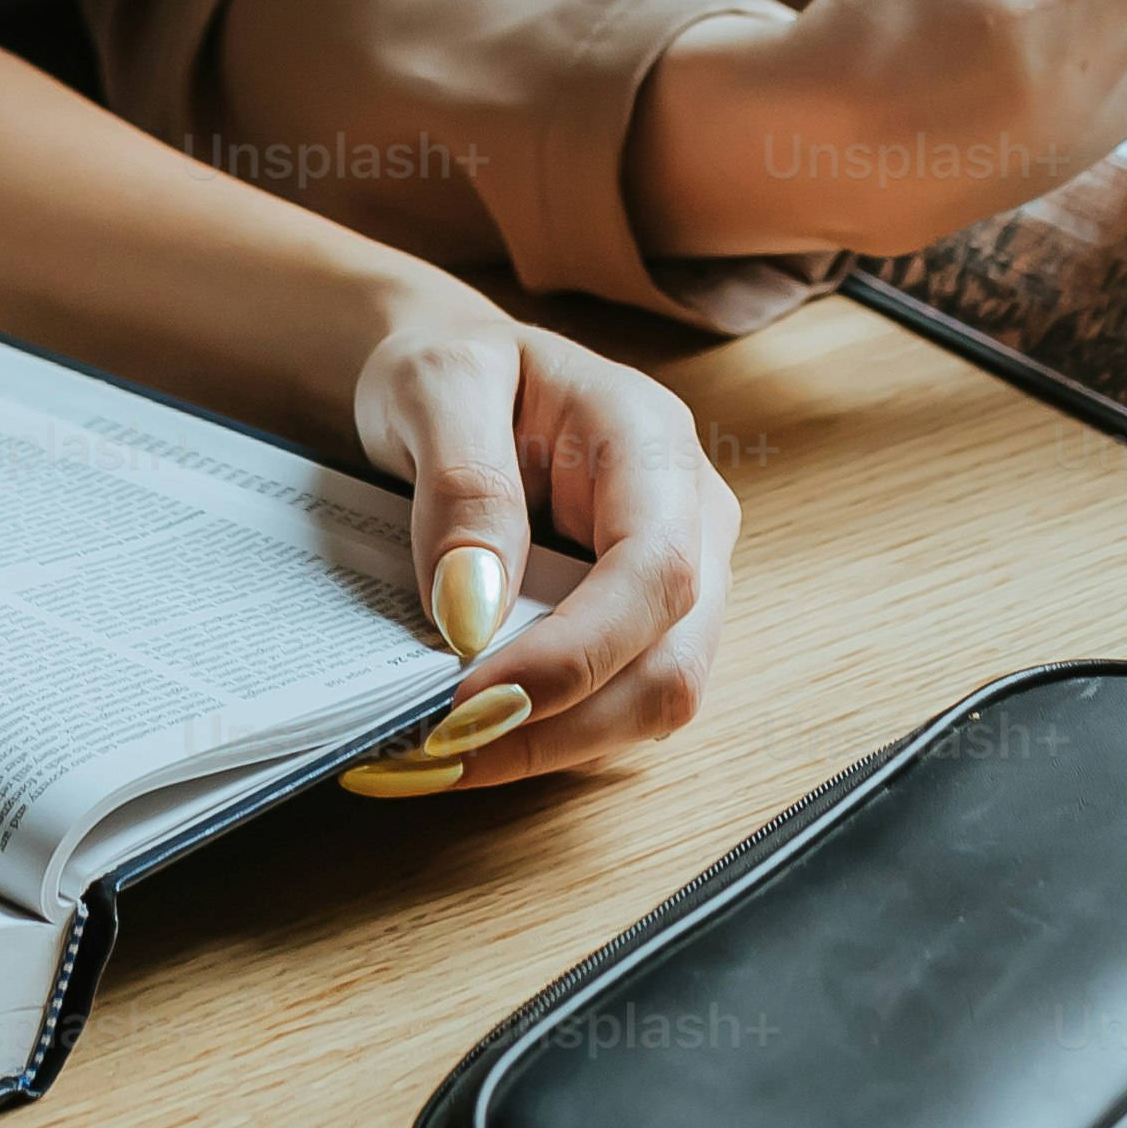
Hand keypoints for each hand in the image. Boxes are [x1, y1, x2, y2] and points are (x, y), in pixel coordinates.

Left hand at [340, 286, 737, 791]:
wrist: (452, 379)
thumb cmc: (451, 370)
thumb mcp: (436, 385)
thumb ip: (463, 485)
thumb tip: (473, 611)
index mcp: (653, 441)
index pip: (657, 572)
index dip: (575, 654)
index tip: (470, 699)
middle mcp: (690, 518)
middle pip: (671, 663)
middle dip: (560, 726)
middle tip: (442, 750)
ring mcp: (676, 582)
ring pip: (648, 705)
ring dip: (547, 747)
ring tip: (438, 756)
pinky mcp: (638, 630)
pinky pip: (610, 710)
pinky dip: (539, 740)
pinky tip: (464, 741)